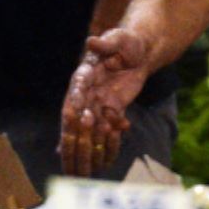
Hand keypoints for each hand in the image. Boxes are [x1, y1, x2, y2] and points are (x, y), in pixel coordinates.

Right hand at [58, 28, 149, 176]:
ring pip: (90, 130)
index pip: (77, 91)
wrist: (140, 51)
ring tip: (86, 170)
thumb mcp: (119, 38)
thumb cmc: (126, 41)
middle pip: (77, 119)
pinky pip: (108, 128)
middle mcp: (88, 92)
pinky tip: (110, 156)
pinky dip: (110, 141)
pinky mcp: (112, 109)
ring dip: (89, 148)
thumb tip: (92, 42)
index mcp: (85, 75)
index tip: (81, 117)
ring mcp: (99, 103)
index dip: (77, 104)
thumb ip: (106, 43)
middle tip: (69, 160)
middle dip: (74, 140)